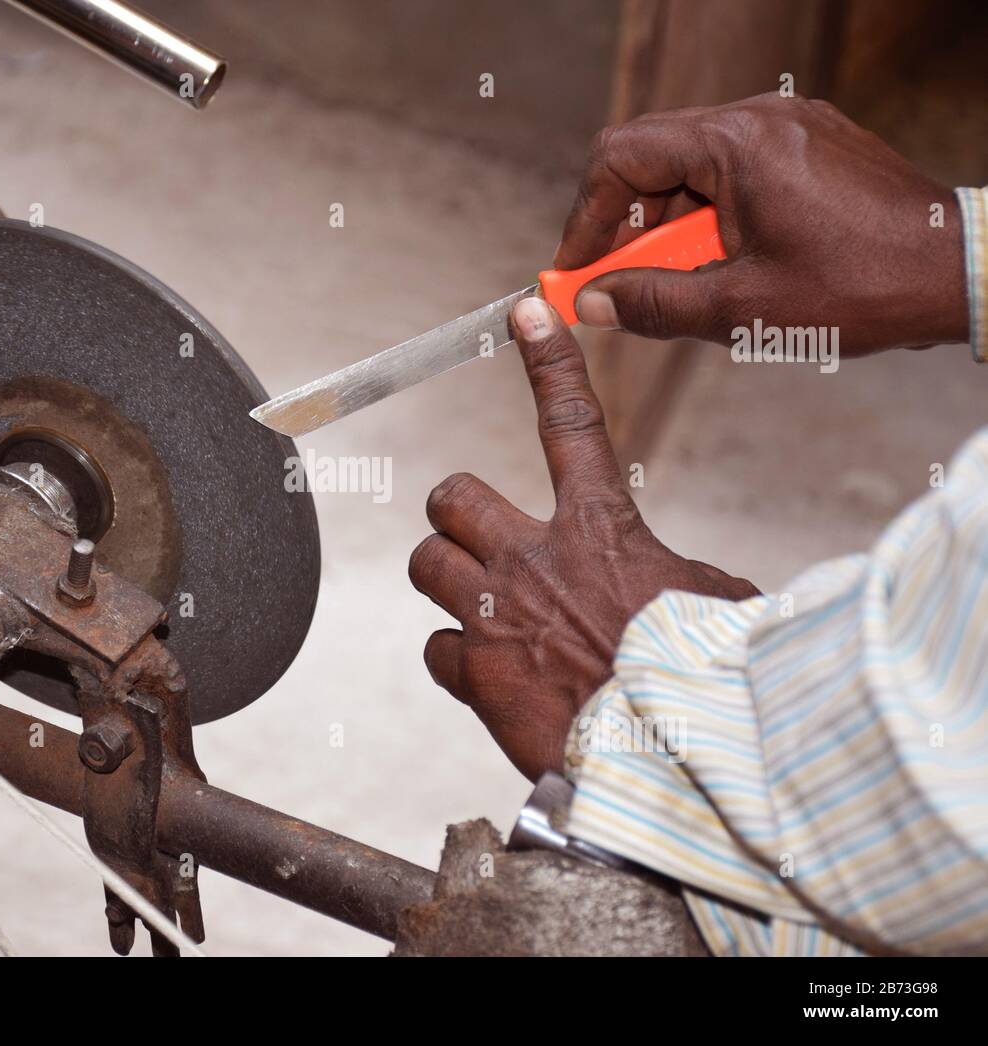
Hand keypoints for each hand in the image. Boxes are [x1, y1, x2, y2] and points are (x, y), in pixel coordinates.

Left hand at [409, 297, 758, 780]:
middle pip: (451, 496)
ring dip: (445, 580)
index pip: (573, 422)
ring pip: (425, 563)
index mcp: (603, 528)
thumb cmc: (700, 681)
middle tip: (474, 535)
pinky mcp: (475, 671)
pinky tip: (490, 680)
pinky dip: (456, 662)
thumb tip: (685, 586)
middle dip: (455, 512)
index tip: (525, 315)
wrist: (666, 755)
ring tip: (477, 608)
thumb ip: (683, 578)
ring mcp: (497, 612)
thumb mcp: (715, 604)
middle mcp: (536, 558)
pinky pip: (435, 650)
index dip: (548, 361)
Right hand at [559, 93, 966, 355]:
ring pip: (692, 168)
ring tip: (681, 286)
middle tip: (618, 286)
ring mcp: (788, 126)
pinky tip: (723, 265)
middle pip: (653, 158)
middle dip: (626, 227)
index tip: (576, 268)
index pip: (621, 156)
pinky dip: (710, 216)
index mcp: (735, 143)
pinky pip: (734, 171)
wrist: (956, 273)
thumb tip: (592, 303)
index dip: (586, 216)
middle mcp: (759, 118)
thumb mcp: (739, 309)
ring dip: (669, 227)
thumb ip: (652, 303)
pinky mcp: (810, 145)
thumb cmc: (860, 287)